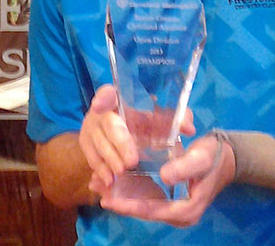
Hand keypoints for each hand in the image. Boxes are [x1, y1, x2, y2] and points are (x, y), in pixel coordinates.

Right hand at [80, 85, 195, 196]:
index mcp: (118, 99)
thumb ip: (177, 120)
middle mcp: (101, 112)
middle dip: (118, 142)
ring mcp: (90, 130)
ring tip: (121, 173)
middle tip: (131, 162)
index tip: (100, 105)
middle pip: (107, 125)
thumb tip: (189, 128)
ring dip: (109, 160)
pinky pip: (91, 160)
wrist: (125, 137)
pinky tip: (109, 182)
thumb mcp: (161, 120)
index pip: (108, 92)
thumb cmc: (146, 125)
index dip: (104, 97)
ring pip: (97, 145)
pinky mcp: (85, 147)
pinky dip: (101, 171)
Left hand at [99, 132, 235, 227]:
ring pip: (142, 205)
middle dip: (119, 201)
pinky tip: (112, 181)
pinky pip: (146, 199)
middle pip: (143, 211)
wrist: (228, 156)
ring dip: (120, 196)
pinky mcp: (170, 199)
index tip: (108, 199)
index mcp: (186, 210)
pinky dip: (129, 191)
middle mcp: (178, 214)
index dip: (129, 206)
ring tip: (96, 184)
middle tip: (95, 188)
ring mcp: (174, 208)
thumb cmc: (214, 156)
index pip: (152, 210)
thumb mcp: (200, 158)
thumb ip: (183, 168)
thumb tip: (164, 177)